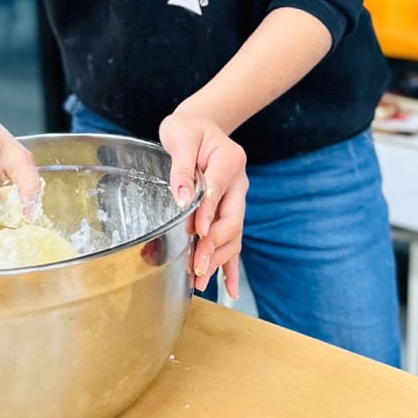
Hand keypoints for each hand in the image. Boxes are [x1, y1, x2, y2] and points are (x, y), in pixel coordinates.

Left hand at [158, 112, 247, 298]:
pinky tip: (229, 290)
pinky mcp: (228, 212)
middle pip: (231, 220)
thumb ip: (182, 166)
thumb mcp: (180, 137)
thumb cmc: (187, 130)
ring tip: (200, 281)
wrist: (198, 127)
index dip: (208, 214)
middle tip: (196, 266)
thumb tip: (182, 196)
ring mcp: (236, 199)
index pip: (218, 190)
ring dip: (218, 259)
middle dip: (213, 245)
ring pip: (232, 235)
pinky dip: (230, 266)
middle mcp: (237, 183)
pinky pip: (233, 241)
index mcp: (229, 160)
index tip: (196, 233)